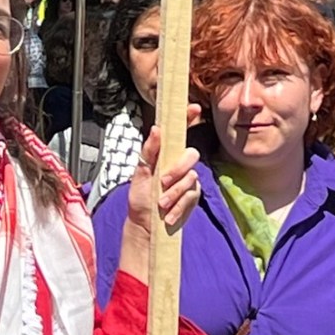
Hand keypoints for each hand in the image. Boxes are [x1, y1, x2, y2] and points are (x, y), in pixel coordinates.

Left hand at [125, 121, 201, 239]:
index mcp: (166, 155)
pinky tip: (168, 214)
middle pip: (191, 155)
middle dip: (177, 169)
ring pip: (191, 178)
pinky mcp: (193, 197)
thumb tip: (156, 129)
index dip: (188, 118)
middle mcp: (180, 165)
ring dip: (174, 193)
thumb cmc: (141, 197)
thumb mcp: (140, 173)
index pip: (180, 133)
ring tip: (161, 203)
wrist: (145, 225)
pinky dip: (178, 206)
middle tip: (163, 182)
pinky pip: (191, 196)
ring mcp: (188, 180)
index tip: (194, 109)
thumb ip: (149, 151)